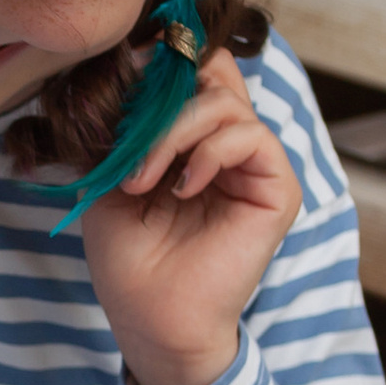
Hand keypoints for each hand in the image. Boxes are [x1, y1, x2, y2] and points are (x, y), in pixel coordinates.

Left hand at [80, 49, 300, 384]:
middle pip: (213, 76)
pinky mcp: (276, 189)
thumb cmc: (129, 260)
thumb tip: (127, 71)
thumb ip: (124, 131)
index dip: (162, 66)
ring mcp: (254, 167)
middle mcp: (228, 148)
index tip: (120, 85)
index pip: (195, 74)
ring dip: (174, 132)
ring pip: (226, 103)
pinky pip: (251, 137)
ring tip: (142, 179)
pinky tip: (182, 187)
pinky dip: (209, 152)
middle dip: (162, 99)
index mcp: (192, 142)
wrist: (150, 318)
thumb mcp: (109, 182)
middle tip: (127, 143)